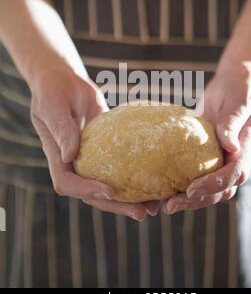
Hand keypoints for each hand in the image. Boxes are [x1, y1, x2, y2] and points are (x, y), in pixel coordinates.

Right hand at [30, 66, 158, 220]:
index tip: (109, 191)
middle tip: (142, 213)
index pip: (67, 183)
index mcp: (57, 156)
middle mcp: (73, 162)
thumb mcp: (53, 107)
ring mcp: (91, 157)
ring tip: (154, 206)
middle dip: (116, 205)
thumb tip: (69, 156)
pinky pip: (120, 165)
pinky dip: (134, 175)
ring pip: (108, 183)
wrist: (63, 80)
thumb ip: (61, 130)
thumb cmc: (53, 91)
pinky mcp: (106, 147)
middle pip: (92, 193)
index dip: (86, 191)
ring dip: (129, 197)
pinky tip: (154, 179)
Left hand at [163, 63, 250, 213]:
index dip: (214, 185)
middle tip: (170, 205)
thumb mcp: (240, 100)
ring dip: (188, 197)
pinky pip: (196, 172)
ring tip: (163, 203)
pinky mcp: (206, 152)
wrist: (236, 80)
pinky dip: (181, 181)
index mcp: (246, 146)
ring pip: (208, 187)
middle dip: (196, 200)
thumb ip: (234, 122)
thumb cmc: (241, 86)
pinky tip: (162, 185)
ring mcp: (220, 156)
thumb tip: (229, 147)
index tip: (191, 189)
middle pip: (220, 189)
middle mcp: (234, 157)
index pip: (234, 174)